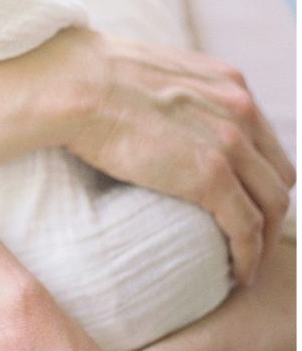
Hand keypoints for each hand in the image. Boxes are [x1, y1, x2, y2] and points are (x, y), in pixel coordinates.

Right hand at [62, 31, 294, 284]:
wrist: (73, 85)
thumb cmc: (87, 79)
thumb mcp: (150, 75)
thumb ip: (169, 95)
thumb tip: (149, 115)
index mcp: (226, 83)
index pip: (263, 140)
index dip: (256, 177)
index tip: (241, 200)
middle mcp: (240, 108)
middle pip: (276, 174)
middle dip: (268, 209)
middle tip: (247, 238)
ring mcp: (230, 142)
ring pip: (272, 204)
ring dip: (265, 240)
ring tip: (246, 264)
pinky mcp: (211, 176)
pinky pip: (247, 228)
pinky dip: (249, 256)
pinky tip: (239, 275)